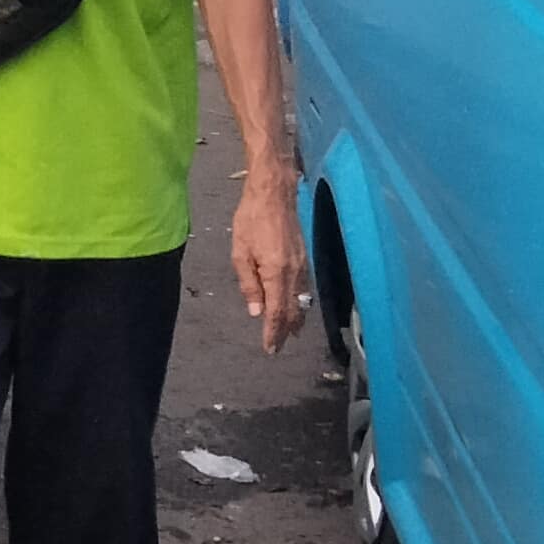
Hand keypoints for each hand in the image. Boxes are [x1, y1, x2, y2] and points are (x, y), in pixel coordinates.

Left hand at [232, 166, 309, 351]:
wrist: (274, 195)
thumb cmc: (251, 220)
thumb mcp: (240, 253)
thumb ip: (249, 284)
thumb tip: (256, 311)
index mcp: (276, 273)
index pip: (277, 311)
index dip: (273, 332)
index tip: (270, 348)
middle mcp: (294, 273)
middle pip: (293, 310)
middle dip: (286, 330)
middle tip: (278, 347)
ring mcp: (302, 265)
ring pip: (302, 300)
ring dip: (295, 319)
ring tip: (289, 334)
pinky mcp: (304, 258)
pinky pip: (304, 288)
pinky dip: (300, 303)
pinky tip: (295, 307)